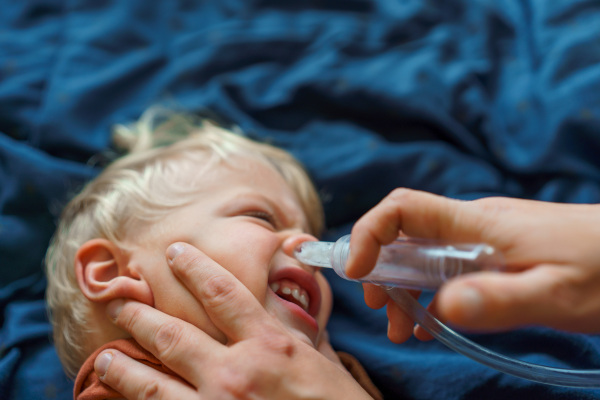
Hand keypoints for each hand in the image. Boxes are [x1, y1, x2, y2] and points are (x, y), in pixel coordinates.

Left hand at [94, 242, 370, 399]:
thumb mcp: (319, 363)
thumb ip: (289, 337)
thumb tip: (272, 312)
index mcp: (269, 345)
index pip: (223, 294)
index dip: (195, 268)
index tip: (176, 252)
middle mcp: (236, 373)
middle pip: (175, 336)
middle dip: (142, 316)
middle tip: (121, 303)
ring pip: (155, 384)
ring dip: (124, 367)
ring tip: (104, 356)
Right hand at [345, 188, 599, 339]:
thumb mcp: (557, 296)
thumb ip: (500, 300)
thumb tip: (440, 307)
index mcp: (478, 224)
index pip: (403, 208)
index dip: (369, 233)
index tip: (357, 273)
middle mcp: (472, 223)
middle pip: (404, 232)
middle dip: (379, 267)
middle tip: (381, 310)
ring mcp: (482, 237)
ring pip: (422, 252)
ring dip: (401, 286)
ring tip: (403, 328)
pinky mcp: (494, 252)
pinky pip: (445, 266)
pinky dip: (427, 292)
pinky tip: (431, 322)